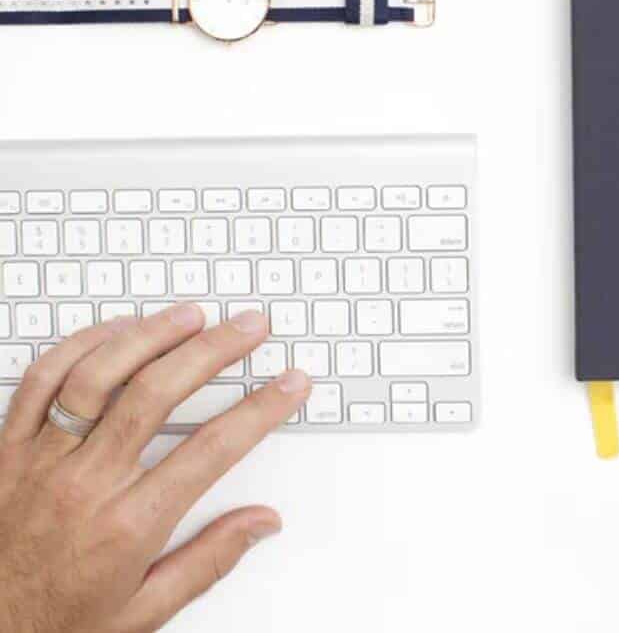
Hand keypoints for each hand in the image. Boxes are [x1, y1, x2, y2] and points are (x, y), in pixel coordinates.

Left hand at [0, 305, 310, 631]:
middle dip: (214, 351)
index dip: (261, 409)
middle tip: (250, 327)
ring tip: (190, 316)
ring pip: (97, 375)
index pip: (212, 450)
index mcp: (128, 525)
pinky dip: (79, 347)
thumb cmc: (54, 623)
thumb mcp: (142, 611)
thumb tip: (261, 523)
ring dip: (150, 336)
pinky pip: (40, 382)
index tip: (291, 385)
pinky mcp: (6, 450)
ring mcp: (41, 461)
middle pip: (157, 394)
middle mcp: (84, 484)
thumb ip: (207, 561)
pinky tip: (115, 332)